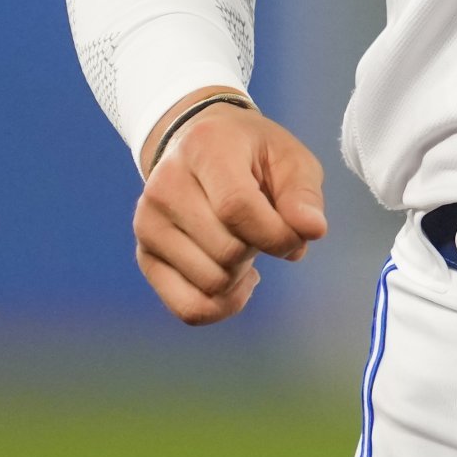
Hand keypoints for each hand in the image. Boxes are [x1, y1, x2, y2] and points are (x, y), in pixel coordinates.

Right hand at [131, 90, 329, 325]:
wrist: (199, 147)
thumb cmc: (252, 156)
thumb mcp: (289, 158)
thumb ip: (303, 194)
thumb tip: (312, 231)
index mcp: (204, 147)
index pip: (236, 207)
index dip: (276, 233)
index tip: (297, 234)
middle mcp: (165, 184)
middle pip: (226, 251)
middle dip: (260, 249)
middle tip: (261, 225)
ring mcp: (148, 222)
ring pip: (211, 283)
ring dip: (242, 274)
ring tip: (241, 241)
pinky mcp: (145, 256)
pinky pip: (189, 309)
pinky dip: (223, 305)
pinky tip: (235, 280)